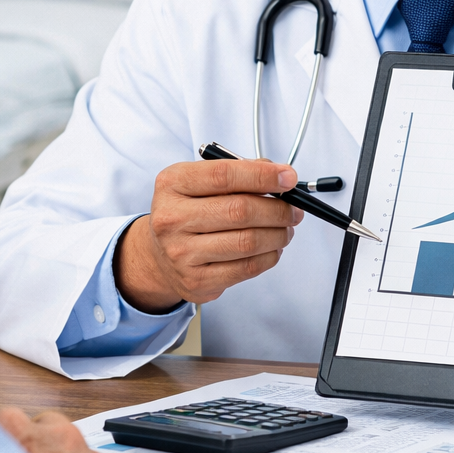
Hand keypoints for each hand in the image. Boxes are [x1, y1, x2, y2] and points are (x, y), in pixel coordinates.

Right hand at [114, 158, 302, 311]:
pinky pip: (246, 268)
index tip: (289, 178)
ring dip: (278, 234)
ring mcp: (181, 253)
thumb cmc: (188, 211)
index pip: (224, 175)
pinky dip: (270, 256)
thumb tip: (280, 177)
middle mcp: (171, 218)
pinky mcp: (196, 280)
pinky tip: (272, 247)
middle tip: (294, 209)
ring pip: (248, 242)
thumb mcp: (200, 182)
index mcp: (172, 184)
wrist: (159, 255)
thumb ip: (238, 172)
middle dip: (277, 209)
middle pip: (240, 210)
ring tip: (285, 228)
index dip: (262, 175)